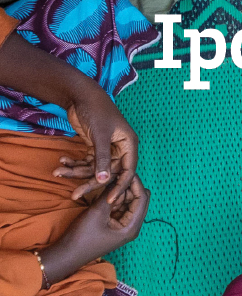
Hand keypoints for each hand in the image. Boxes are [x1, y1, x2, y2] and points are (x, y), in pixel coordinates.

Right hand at [39, 176, 149, 284]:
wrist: (66, 254)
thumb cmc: (82, 236)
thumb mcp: (97, 212)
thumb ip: (110, 194)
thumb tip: (118, 177)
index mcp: (132, 227)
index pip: (142, 199)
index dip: (136, 183)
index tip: (126, 170)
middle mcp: (131, 227)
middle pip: (138, 200)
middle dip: (129, 188)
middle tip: (116, 175)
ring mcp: (123, 226)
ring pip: (128, 203)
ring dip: (120, 193)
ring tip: (109, 181)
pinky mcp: (114, 225)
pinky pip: (119, 208)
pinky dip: (114, 199)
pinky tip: (105, 191)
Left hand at [63, 85, 138, 204]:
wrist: (80, 95)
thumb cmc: (96, 111)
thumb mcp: (100, 135)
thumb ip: (102, 159)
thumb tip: (103, 181)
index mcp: (128, 144)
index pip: (128, 171)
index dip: (120, 186)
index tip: (109, 200)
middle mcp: (120, 148)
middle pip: (108, 172)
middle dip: (90, 182)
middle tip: (75, 194)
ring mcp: (107, 148)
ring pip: (94, 168)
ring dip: (76, 172)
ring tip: (58, 173)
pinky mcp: (94, 146)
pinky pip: (86, 161)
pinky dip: (74, 163)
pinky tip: (61, 162)